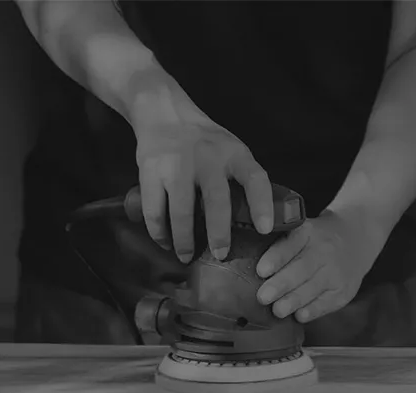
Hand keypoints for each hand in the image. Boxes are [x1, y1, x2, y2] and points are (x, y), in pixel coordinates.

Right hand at [128, 116, 274, 263]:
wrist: (164, 112)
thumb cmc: (204, 139)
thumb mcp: (230, 148)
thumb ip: (241, 177)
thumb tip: (255, 221)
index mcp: (233, 153)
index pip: (254, 178)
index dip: (262, 204)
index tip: (264, 229)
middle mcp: (207, 158)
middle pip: (216, 200)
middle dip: (219, 233)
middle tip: (220, 254)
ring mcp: (176, 164)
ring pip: (180, 211)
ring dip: (184, 240)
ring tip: (187, 256)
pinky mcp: (151, 171)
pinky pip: (154, 210)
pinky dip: (159, 232)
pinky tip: (165, 242)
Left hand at [254, 208, 385, 322]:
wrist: (357, 238)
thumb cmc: (318, 238)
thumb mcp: (302, 231)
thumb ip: (281, 247)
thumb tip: (249, 270)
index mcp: (308, 232)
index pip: (291, 243)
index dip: (276, 257)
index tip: (261, 270)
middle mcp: (324, 250)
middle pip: (301, 269)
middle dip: (281, 285)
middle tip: (263, 296)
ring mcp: (336, 271)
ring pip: (313, 288)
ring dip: (294, 300)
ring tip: (278, 310)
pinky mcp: (344, 290)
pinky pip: (327, 302)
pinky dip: (313, 310)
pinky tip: (300, 315)